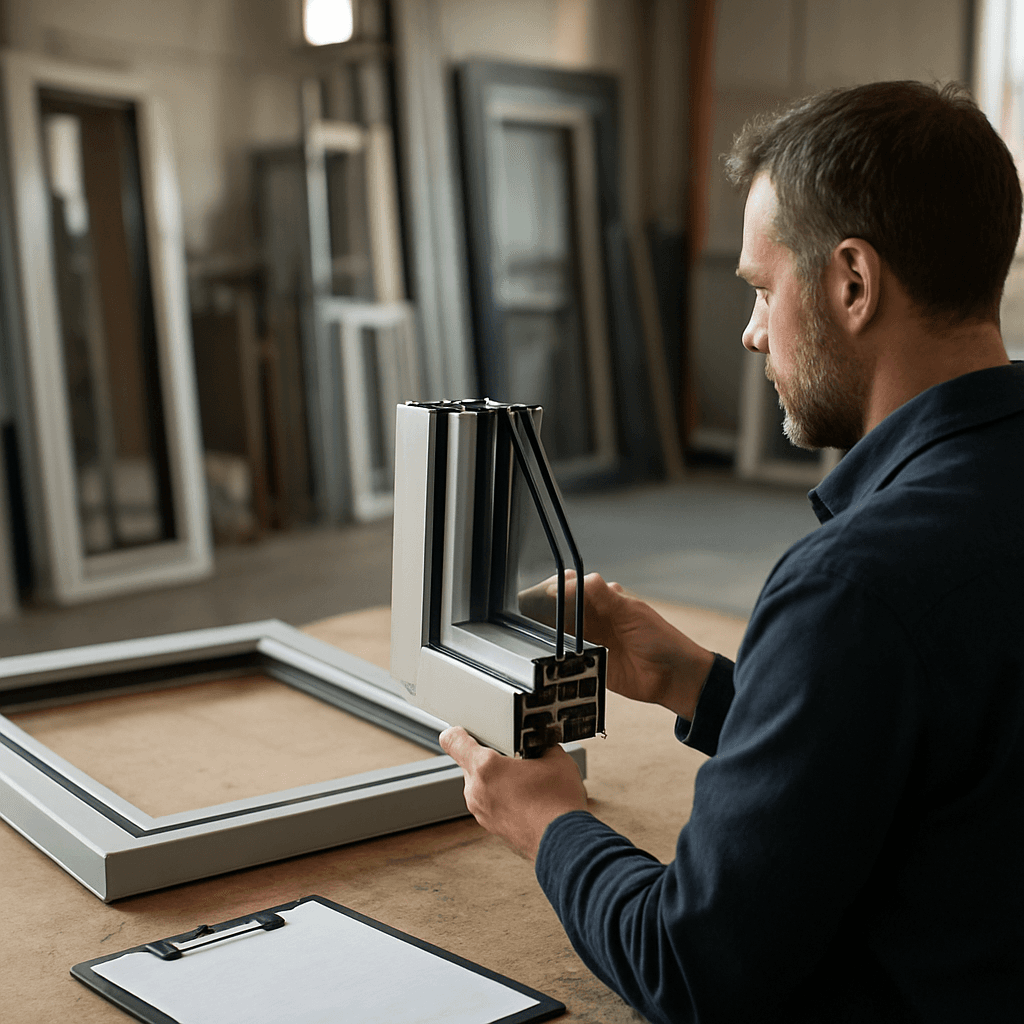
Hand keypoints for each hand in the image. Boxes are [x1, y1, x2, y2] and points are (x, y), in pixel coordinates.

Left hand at [439, 726, 587, 860]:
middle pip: (470, 763)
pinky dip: (502, 798)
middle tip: (514, 758)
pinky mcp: (491, 827)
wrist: (565, 844)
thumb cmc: (558, 803)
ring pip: (480, 785)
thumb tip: (539, 745)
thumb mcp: (556, 758)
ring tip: (525, 781)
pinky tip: (527, 799)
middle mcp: (476, 790)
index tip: (466, 731)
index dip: (458, 732)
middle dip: (489, 758)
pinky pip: (490, 803)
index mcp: (486, 767)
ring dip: (497, 780)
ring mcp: (482, 812)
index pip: (453, 741)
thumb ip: (540, 745)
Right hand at [519, 571, 714, 719]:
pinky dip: (559, 656)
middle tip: (537, 612)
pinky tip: (552, 654)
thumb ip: (601, 595)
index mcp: (606, 601)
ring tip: (541, 633)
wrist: (674, 677)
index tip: (547, 593)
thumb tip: (570, 581)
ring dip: (552, 632)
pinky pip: (568, 658)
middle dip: (549, 608)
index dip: (558, 587)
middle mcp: (595, 619)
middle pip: (562, 609)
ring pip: (561, 632)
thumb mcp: (630, 611)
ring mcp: (591, 642)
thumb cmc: (660, 639)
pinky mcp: (589, 664)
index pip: (574, 586)